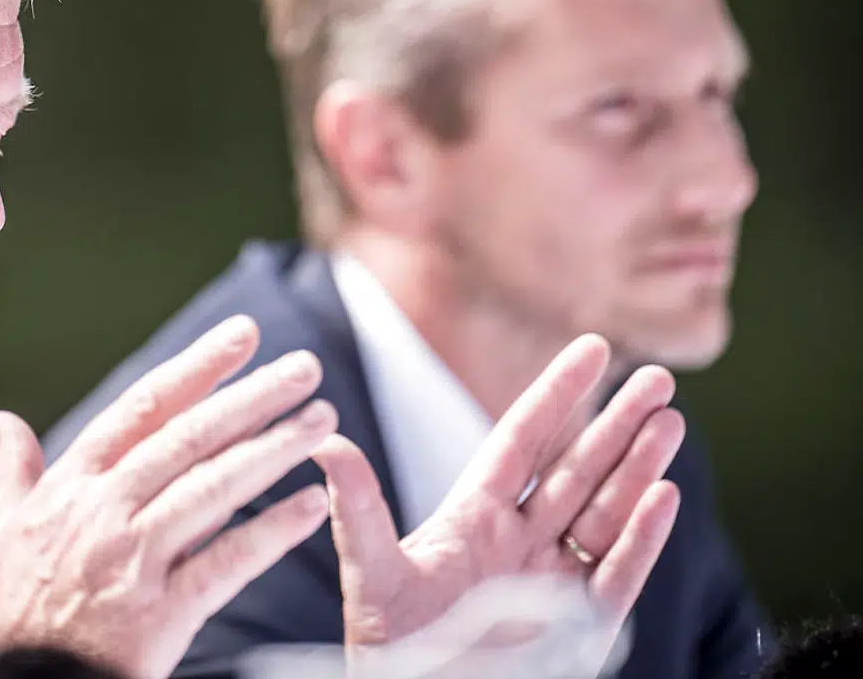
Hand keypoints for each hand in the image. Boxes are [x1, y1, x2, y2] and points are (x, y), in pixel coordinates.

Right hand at [0, 315, 337, 678]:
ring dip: (273, 449)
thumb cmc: (9, 607)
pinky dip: (271, 532)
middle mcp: (103, 510)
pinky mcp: (158, 614)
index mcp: (72, 483)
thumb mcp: (5, 529)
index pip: (144, 407)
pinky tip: (311, 504)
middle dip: (253, 396)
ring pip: (213, 489)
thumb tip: (2, 422)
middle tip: (305, 367)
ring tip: (322, 420)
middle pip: (189, 438)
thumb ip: (16, 470)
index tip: (243, 335)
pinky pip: (226, 564)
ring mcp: (132, 559)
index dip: (198, 367)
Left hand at [314, 333, 683, 651]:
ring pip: (605, 513)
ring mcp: (554, 584)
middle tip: (655, 378)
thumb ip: (359, 508)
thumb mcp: (371, 573)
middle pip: (576, 470)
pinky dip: (642, 539)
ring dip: (638, 468)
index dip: (558, 395)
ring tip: (669, 421)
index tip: (593, 349)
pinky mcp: (581, 631)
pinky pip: (617, 576)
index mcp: (473, 519)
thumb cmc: (390, 649)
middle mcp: (520, 543)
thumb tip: (326, 442)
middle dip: (615, 424)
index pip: (523, 441)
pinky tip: (666, 496)